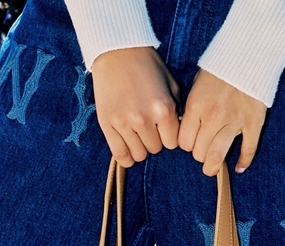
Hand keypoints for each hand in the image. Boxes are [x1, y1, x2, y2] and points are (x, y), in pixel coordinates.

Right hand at [91, 47, 179, 167]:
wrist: (117, 50)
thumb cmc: (146, 65)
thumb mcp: (170, 84)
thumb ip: (176, 109)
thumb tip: (177, 132)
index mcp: (163, 109)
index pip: (172, 143)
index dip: (169, 137)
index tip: (164, 129)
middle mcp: (144, 119)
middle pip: (155, 149)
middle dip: (154, 140)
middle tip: (149, 127)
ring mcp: (124, 123)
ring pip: (138, 154)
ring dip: (140, 147)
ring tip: (137, 134)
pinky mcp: (107, 125)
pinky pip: (120, 154)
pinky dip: (126, 157)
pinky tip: (128, 149)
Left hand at [179, 69, 265, 175]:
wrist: (250, 52)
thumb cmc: (220, 68)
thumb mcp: (197, 84)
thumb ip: (192, 108)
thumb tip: (187, 129)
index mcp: (196, 106)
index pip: (184, 141)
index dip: (186, 144)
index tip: (190, 142)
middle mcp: (213, 116)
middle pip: (199, 152)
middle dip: (198, 154)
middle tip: (201, 152)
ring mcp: (234, 121)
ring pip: (217, 155)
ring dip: (213, 166)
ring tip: (211, 168)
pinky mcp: (254, 122)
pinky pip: (248, 149)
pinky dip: (244, 161)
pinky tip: (239, 168)